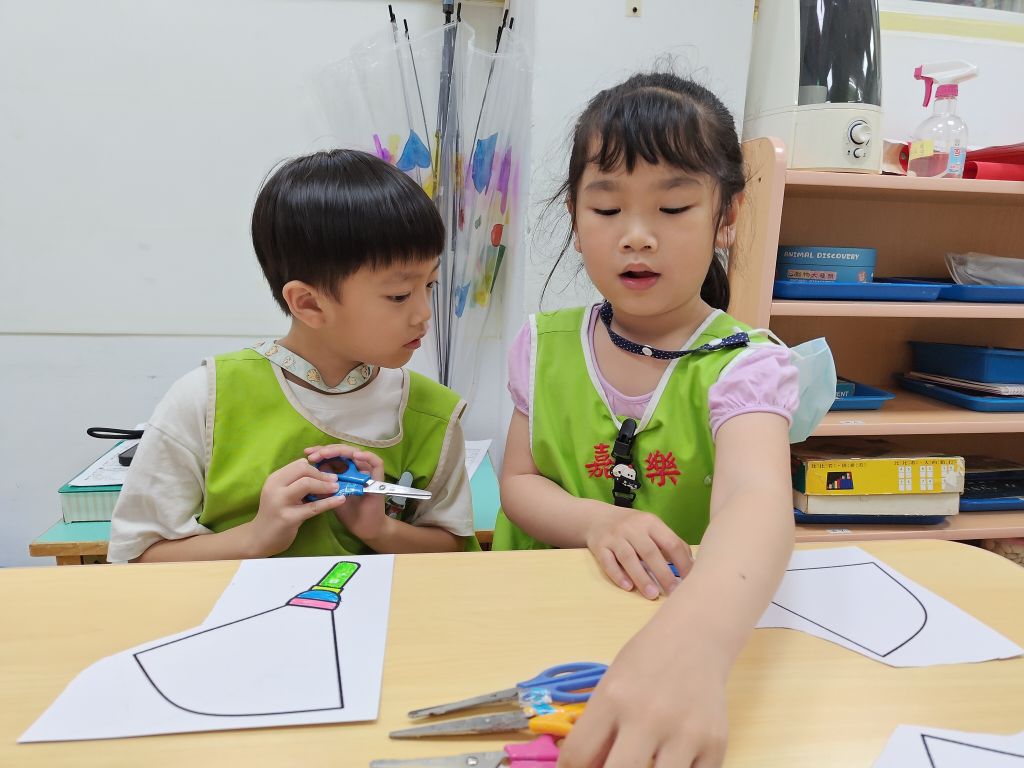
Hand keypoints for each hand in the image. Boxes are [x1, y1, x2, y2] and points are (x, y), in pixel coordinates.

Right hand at [248, 458, 346, 556]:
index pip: (299, 464)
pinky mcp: (289, 518)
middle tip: (335, 480)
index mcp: (274, 479)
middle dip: (322, 474)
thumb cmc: (275, 513)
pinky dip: (330, 502)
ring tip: (337, 488)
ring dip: (325, 485)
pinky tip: (341, 500)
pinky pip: (314, 507)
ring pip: (307, 484)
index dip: (316, 467)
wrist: (260, 538)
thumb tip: (319, 470)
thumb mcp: (281, 493)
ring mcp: (280, 503)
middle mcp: (275, 488)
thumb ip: (295, 482)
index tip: (327, 474)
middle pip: (303, 470)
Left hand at [304, 444, 388, 541]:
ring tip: (326, 454)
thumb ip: (322, 481)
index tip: (307, 453)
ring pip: (356, 452)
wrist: (363, 527)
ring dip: (341, 451)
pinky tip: (356, 456)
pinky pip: (376, 463)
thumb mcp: (330, 494)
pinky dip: (368, 457)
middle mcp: (357, 467)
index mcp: (345, 470)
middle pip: (343, 451)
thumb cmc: (347, 511)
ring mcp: (368, 472)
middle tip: (313, 455)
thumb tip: (309, 468)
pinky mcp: (379, 478)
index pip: (334, 454)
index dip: (321, 451)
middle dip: (327, 450)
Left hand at [557, 614, 729, 767]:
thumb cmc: (645, 662)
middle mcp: (648, 716)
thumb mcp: (611, 686)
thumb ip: (599, 732)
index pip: (577, 756)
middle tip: (614, 765)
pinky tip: (671, 760)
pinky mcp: (716, 744)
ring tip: (644, 762)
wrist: (696, 638)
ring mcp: (686, 733)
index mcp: (613, 698)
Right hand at [585, 508, 692, 599]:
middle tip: (674, 593)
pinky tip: (627, 587)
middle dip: (663, 574)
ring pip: (628, 558)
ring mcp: (614, 537)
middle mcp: (632, 528)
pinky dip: (618, 575)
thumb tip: (692, 565)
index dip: (682, 562)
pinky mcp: (599, 546)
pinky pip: (608, 562)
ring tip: (652, 595)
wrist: (596, 517)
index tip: (691, 580)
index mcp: (650, 522)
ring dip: (641, 577)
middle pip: (650, 551)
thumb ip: (669, 542)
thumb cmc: (632, 526)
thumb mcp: (651, 527)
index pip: (671, 542)